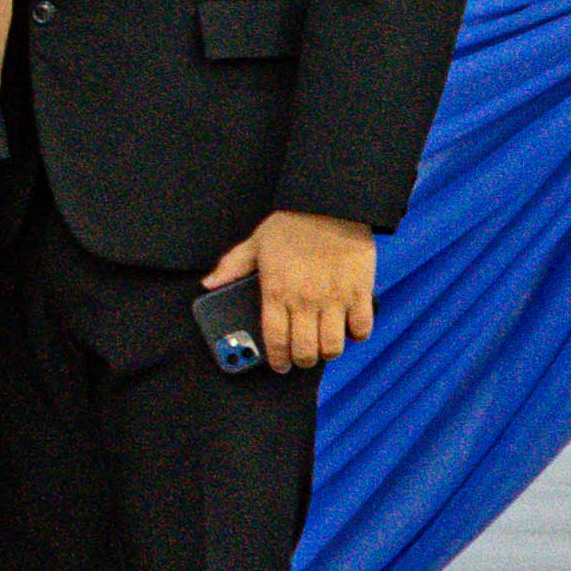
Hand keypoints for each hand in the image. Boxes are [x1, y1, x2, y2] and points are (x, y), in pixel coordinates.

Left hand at [204, 208, 379, 371]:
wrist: (329, 204)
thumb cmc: (291, 224)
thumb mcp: (255, 243)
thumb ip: (232, 267)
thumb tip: (209, 284)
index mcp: (276, 291)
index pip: (274, 340)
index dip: (276, 360)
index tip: (279, 366)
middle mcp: (304, 300)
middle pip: (305, 350)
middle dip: (302, 361)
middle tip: (301, 359)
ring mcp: (334, 298)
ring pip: (333, 346)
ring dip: (328, 352)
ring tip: (324, 348)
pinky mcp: (359, 292)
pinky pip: (361, 328)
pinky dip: (357, 335)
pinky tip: (349, 330)